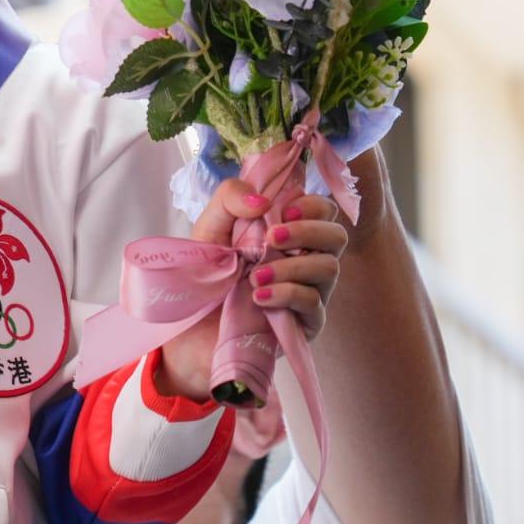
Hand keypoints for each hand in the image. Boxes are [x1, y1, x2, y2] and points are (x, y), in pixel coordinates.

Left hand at [154, 180, 349, 400]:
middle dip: (308, 232)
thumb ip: (231, 198)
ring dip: (293, 266)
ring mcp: (308, 293)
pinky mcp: (304, 325)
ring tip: (255, 276)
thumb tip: (264, 200)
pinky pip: (314, 303)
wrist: (188, 325)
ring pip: (329, 269)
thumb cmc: (203, 275)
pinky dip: (287, 294)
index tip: (283, 211)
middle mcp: (305, 260)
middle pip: (336, 237)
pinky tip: (259, 297)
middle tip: (272, 238)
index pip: (324, 211)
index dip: (313, 206)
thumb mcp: (209, 228)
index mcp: (288, 234)